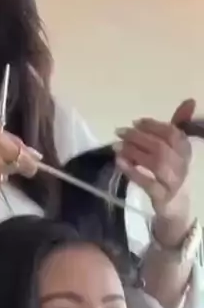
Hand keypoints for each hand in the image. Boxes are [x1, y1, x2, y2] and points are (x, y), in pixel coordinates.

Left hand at [114, 100, 194, 226]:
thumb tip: (189, 100)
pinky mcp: (162, 197)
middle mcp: (182, 165)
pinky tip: (120, 162)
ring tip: (117, 146)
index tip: (135, 122)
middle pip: (161, 147)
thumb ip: (176, 125)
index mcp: (186, 150)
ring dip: (134, 152)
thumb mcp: (174, 149)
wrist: (175, 207)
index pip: (172, 133)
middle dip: (138, 137)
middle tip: (120, 132)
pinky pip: (147, 182)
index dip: (153, 126)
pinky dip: (132, 171)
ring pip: (155, 163)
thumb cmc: (172, 172)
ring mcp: (173, 182)